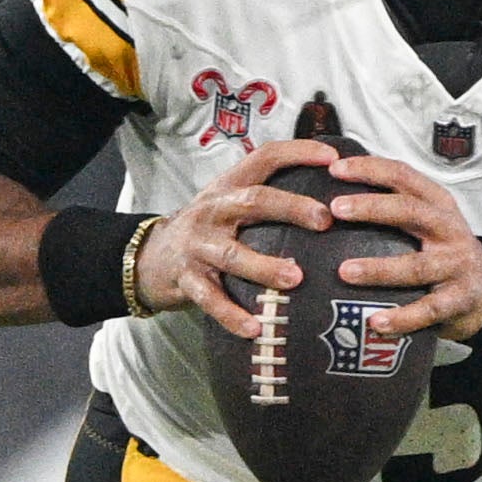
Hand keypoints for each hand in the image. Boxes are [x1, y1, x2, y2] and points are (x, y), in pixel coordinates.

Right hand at [135, 138, 332, 341]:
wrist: (149, 256)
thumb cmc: (207, 229)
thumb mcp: (229, 202)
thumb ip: (267, 197)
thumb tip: (331, 199)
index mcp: (229, 187)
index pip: (265, 158)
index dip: (297, 152)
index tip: (332, 157)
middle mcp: (213, 210)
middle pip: (254, 201)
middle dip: (290, 207)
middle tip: (324, 220)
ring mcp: (198, 245)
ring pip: (232, 254)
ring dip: (264, 267)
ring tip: (295, 279)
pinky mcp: (187, 279)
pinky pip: (210, 299)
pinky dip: (231, 315)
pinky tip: (254, 329)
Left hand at [324, 150, 481, 342]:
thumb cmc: (442, 252)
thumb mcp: (426, 223)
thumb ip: (392, 208)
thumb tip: (332, 199)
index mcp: (437, 205)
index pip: (404, 177)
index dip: (371, 169)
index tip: (336, 169)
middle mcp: (449, 230)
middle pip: (410, 211)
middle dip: (371, 208)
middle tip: (335, 209)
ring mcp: (456, 266)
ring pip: (416, 266)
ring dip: (378, 269)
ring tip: (344, 271)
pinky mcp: (459, 300)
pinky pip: (428, 309)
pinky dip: (402, 317)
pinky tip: (376, 322)